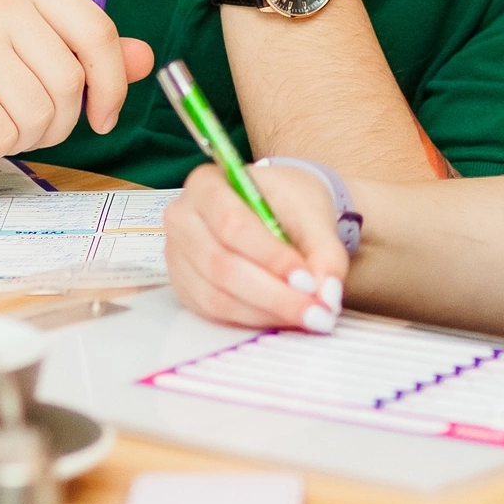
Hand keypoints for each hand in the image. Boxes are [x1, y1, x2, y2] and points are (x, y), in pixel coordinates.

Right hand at [0, 0, 153, 157]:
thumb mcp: (16, 43)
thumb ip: (80, 50)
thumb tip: (143, 58)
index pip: (97, 30)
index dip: (111, 83)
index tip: (101, 116)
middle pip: (71, 81)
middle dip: (56, 122)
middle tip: (18, 122)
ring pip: (40, 113)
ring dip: (19, 137)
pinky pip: (0, 134)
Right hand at [163, 159, 352, 331]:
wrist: (274, 208)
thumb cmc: (287, 203)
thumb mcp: (313, 214)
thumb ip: (325, 252)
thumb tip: (326, 294)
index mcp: (206, 184)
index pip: (232, 224)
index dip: (270, 257)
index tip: (308, 280)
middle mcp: (182, 218)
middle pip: (221, 265)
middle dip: (273, 294)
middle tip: (317, 311)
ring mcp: (177, 256)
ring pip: (217, 295)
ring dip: (266, 312)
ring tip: (308, 317)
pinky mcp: (185, 287)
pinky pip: (214, 312)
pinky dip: (253, 319)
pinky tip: (284, 318)